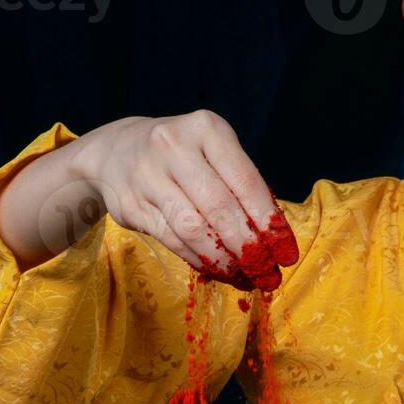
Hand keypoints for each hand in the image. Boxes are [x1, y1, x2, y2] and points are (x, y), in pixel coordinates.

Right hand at [66, 112, 292, 284]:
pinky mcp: (132, 205)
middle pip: (220, 208)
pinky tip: (215, 268)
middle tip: (266, 272)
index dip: (268, 221)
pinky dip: (197, 258)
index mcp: (206, 129)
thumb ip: (239, 185)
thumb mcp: (212, 151)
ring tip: (242, 275)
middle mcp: (174, 147)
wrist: (116, 152)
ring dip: (222, 259)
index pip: (245, 181)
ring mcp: (148, 175)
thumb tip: (271, 236)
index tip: (286, 252)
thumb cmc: (181, 155)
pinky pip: (172, 239)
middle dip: (248, 246)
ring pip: (193, 228)